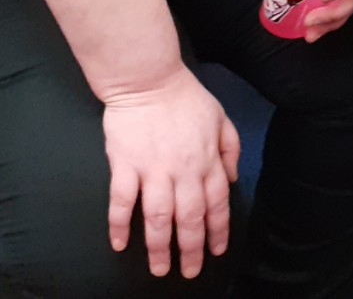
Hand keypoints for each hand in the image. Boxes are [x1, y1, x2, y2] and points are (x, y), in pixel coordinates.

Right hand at [104, 67, 240, 279]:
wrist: (148, 79)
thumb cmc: (185, 98)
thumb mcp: (221, 117)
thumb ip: (231, 149)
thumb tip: (233, 181)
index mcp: (207, 160)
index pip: (217, 204)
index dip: (218, 231)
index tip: (216, 251)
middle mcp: (182, 171)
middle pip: (189, 219)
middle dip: (191, 250)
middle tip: (188, 272)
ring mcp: (152, 170)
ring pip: (157, 218)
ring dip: (159, 247)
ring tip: (159, 269)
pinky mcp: (124, 166)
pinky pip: (121, 202)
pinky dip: (120, 225)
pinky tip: (120, 245)